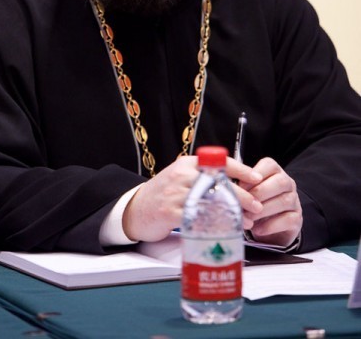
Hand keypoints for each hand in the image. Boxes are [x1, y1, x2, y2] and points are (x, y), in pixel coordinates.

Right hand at [123, 155, 263, 242]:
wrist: (135, 208)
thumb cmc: (163, 194)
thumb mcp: (182, 177)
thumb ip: (203, 177)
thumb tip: (235, 185)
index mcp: (187, 164)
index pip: (219, 162)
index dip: (241, 169)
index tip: (257, 178)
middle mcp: (182, 175)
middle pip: (219, 183)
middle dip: (242, 195)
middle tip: (256, 206)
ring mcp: (175, 193)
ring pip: (211, 201)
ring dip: (232, 212)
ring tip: (245, 221)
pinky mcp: (170, 212)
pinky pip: (198, 218)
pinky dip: (214, 224)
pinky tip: (224, 229)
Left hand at [236, 157, 302, 247]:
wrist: (269, 226)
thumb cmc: (255, 203)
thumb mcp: (248, 191)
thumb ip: (241, 185)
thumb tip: (228, 186)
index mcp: (275, 171)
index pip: (269, 165)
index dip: (254, 175)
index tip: (240, 187)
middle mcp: (287, 183)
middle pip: (280, 182)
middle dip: (259, 193)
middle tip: (244, 204)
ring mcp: (294, 201)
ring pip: (284, 201)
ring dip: (263, 210)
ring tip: (248, 218)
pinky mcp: (297, 218)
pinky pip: (288, 219)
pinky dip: (271, 225)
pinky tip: (258, 229)